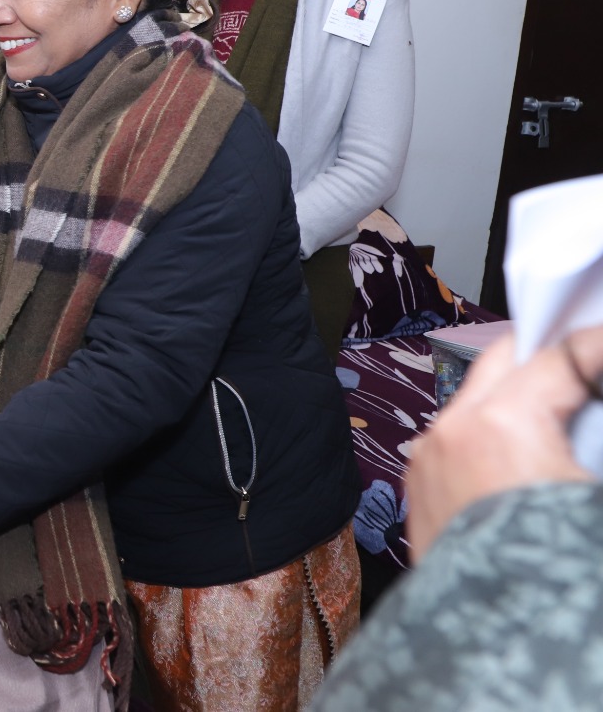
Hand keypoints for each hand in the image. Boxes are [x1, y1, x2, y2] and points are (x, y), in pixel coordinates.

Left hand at [405, 325, 602, 556]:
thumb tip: (590, 422)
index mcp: (498, 424)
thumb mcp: (590, 497)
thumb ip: (594, 434)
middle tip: (592, 377)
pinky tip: (541, 456)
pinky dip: (503, 430)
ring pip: (482, 396)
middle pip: (508, 359)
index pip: (564, 352)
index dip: (601, 348)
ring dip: (527, 394)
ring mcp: (428, 458)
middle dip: (555, 358)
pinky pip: (464, 436)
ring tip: (575, 415)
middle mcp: (450, 431)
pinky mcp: (422, 488)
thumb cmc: (553, 579)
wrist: (491, 659)